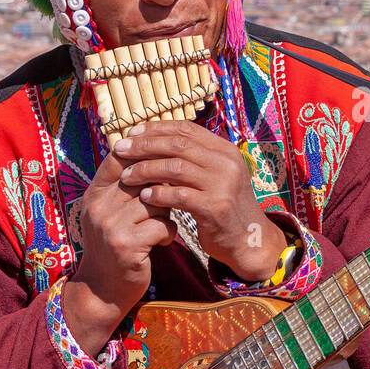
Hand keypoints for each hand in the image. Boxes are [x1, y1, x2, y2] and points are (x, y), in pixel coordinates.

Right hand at [65, 140, 176, 355]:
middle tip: (168, 201)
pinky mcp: (126, 245)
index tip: (164, 161)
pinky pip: (162, 225)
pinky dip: (169, 232)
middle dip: (161, 187)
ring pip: (156, 201)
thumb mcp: (111, 213)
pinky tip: (163, 240)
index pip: (118, 158)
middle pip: (143, 177)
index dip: (145, 155)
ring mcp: (110, 226)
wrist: (102, 290)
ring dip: (166, 212)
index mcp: (94, 194)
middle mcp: (99, 206)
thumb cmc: (115, 245)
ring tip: (162, 223)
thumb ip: (125, 189)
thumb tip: (158, 159)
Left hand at [113, 120, 288, 281]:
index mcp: (225, 150)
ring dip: (146, 170)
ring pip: (175, 168)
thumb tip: (155, 142)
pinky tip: (144, 196)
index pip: (186, 128)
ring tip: (127, 176)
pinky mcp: (216, 207)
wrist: (249, 240)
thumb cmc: (224, 207)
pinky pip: (179, 195)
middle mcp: (227, 163)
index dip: (156, 128)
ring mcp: (223, 185)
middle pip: (178, 145)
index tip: (132, 133)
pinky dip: (158, 194)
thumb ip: (194, 159)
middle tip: (120, 150)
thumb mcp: (215, 176)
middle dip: (144, 146)